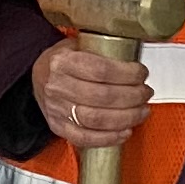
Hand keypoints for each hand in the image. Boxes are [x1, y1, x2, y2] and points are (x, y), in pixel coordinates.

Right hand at [31, 41, 151, 152]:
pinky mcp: (58, 127)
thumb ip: (102, 51)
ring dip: (127, 117)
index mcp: (62, 61)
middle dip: (133, 96)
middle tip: (146, 93)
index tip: (141, 73)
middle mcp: (57, 86)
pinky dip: (110, 138)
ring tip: (142, 111)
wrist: (38, 77)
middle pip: (103, 97)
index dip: (127, 74)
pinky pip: (86, 138)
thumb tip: (135, 61)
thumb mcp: (77, 45)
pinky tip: (126, 131)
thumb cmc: (64, 61)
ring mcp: (56, 109)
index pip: (101, 70)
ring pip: (97, 120)